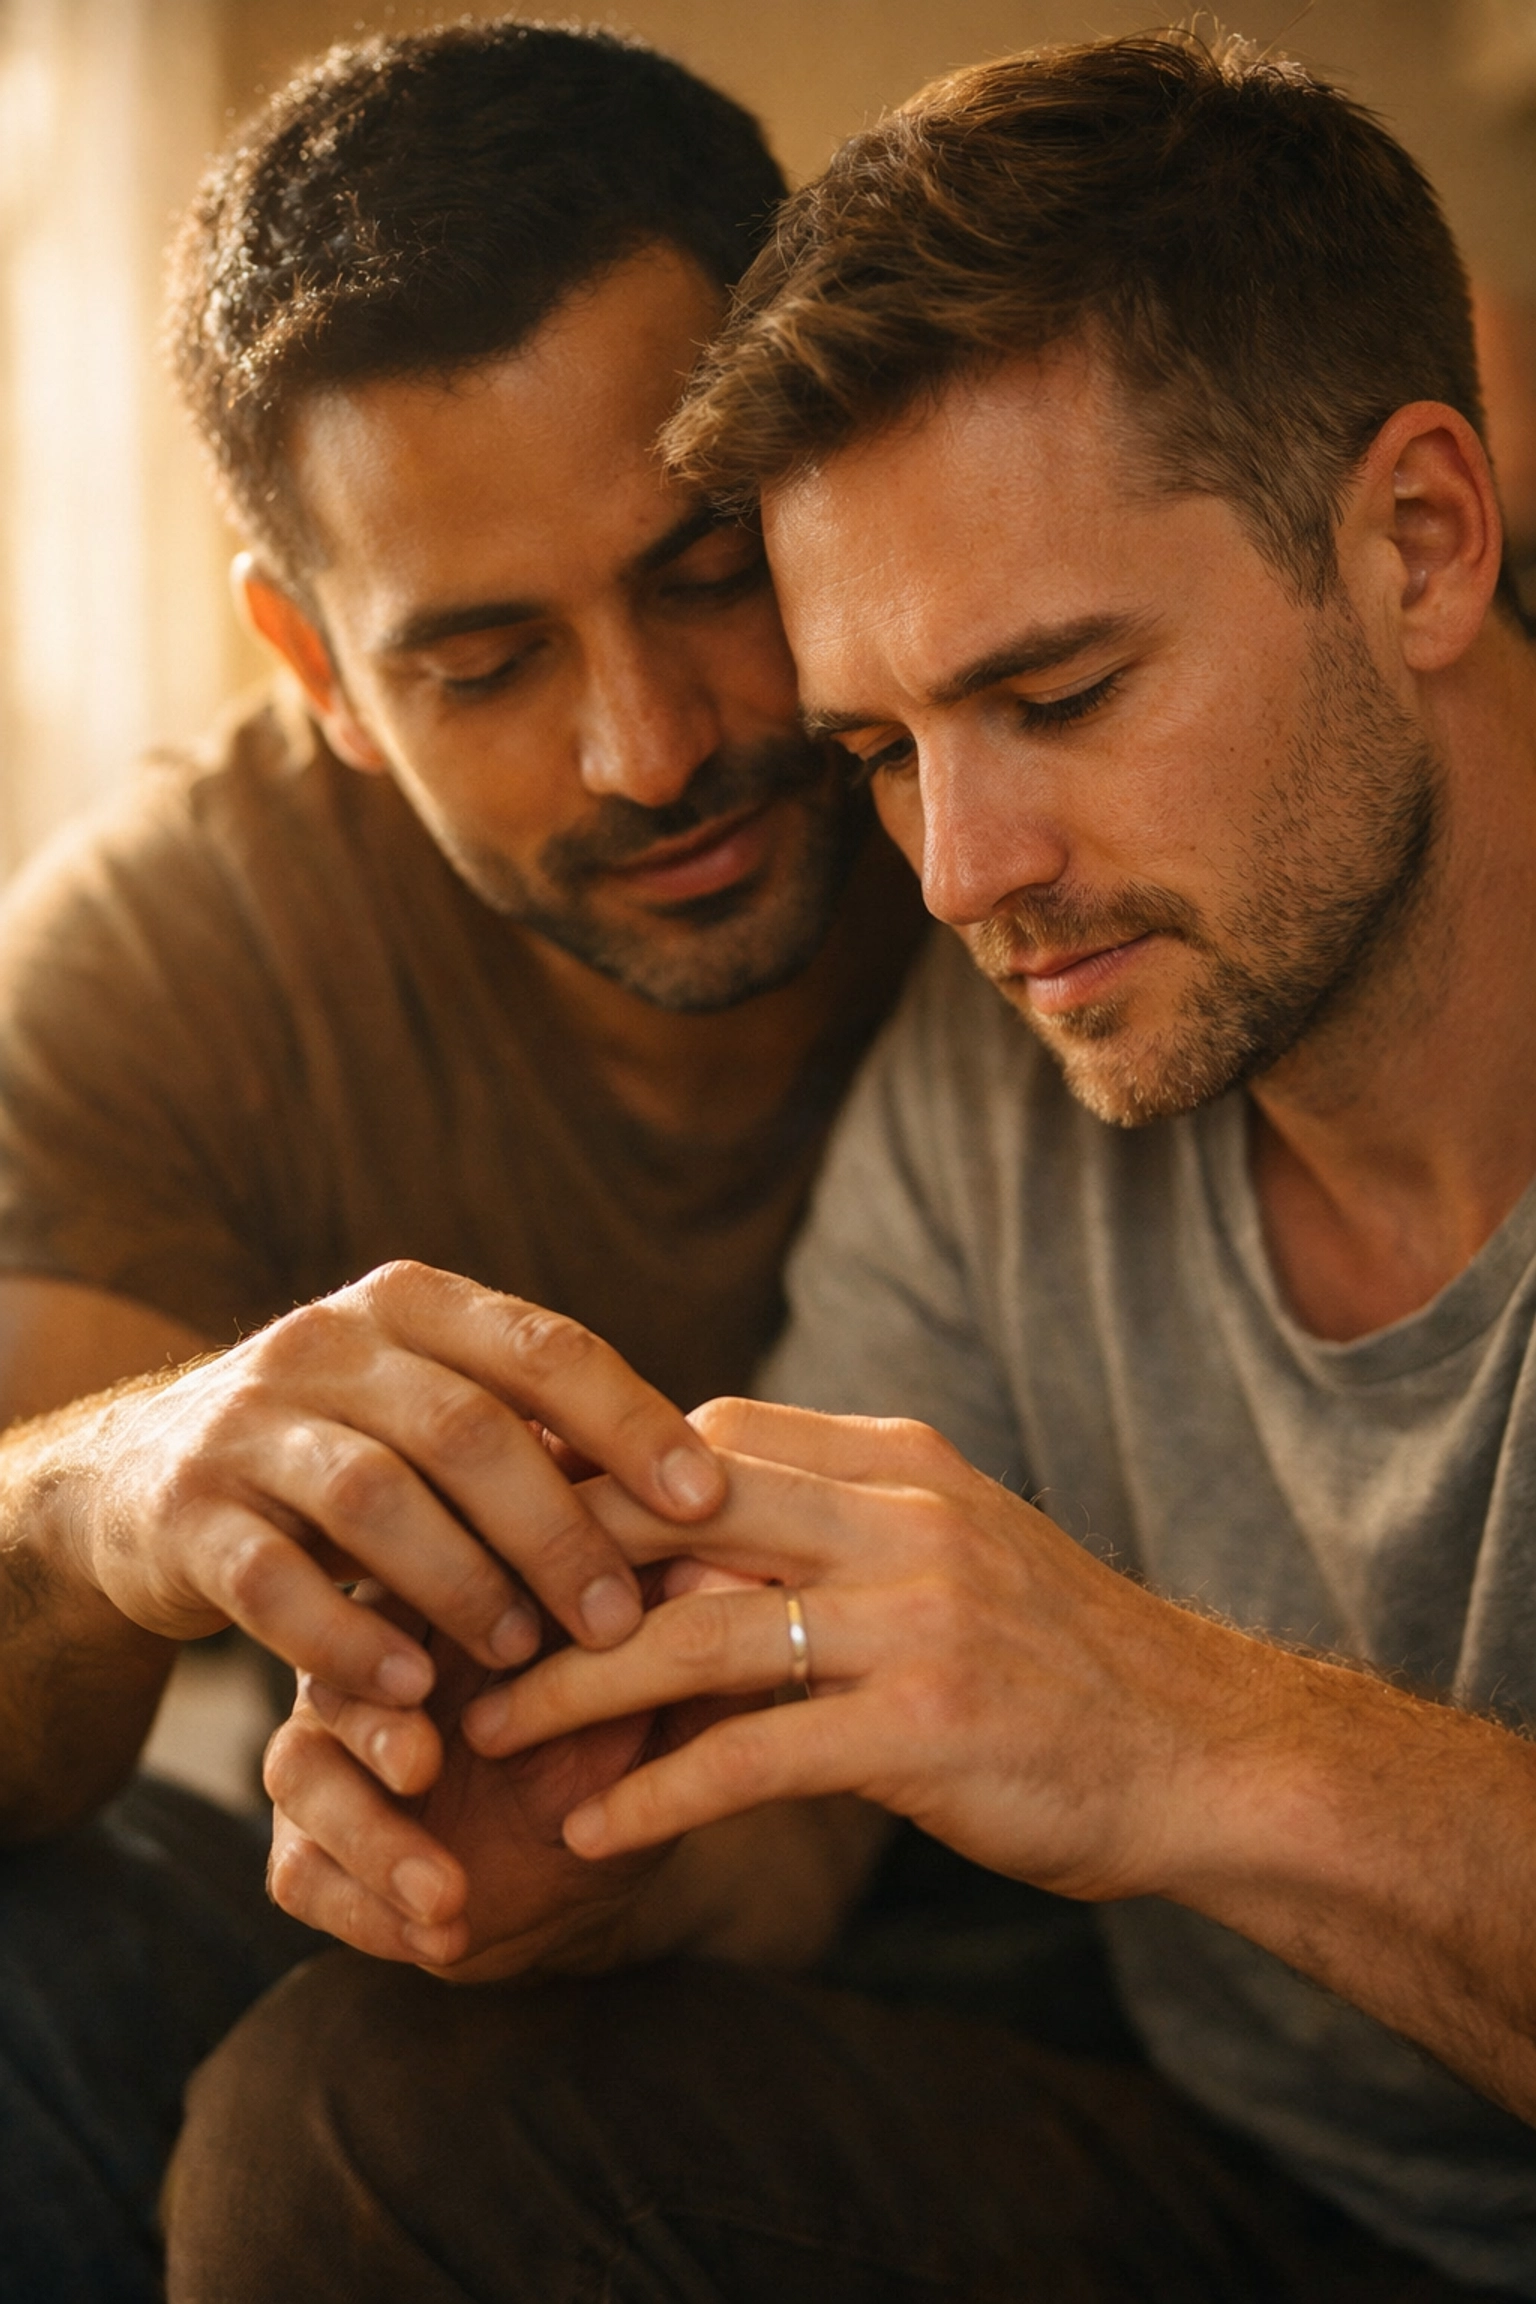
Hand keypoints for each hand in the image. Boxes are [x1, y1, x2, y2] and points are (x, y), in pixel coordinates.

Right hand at [69, 1261, 723, 1707]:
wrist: (144, 1479)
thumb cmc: (349, 1454)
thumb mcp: (434, 1415)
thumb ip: (540, 1436)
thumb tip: (712, 1494)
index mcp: (412, 1305)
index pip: (544, 1347)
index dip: (632, 1424)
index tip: (708, 1503)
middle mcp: (325, 1343)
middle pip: (467, 1430)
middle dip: (557, 1531)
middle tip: (621, 1620)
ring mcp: (244, 1424)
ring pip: (374, 1499)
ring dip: (462, 1586)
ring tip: (522, 1660)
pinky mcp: (184, 1513)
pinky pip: (272, 1582)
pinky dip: (349, 1642)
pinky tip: (409, 1697)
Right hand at [265, 1562, 764, 1973]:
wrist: (590, 1872)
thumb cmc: (624, 1748)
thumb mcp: (665, 1702)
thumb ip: (687, 1645)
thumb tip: (733, 1575)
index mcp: (445, 1599)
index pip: (413, 1572)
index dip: (443, 1602)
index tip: (507, 1647)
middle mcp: (373, 1661)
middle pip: (332, 1664)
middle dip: (372, 1719)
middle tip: (424, 1764)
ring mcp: (335, 1751)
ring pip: (299, 1770)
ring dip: (369, 1834)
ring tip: (445, 1890)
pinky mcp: (314, 1842)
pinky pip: (298, 1868)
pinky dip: (363, 1905)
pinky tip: (435, 1932)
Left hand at [465, 1398, 1251, 1906]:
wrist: (1210, 1750)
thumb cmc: (1058, 1661)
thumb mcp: (950, 1553)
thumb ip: (827, 1531)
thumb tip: (672, 1550)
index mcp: (898, 1460)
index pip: (701, 1440)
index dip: (587, 1482)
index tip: (496, 1531)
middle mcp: (904, 1516)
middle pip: (674, 1517)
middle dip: (546, 1567)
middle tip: (445, 1620)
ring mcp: (919, 1617)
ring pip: (693, 1638)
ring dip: (570, 1690)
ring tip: (480, 1734)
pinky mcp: (928, 1727)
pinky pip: (753, 1758)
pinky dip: (656, 1796)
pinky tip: (587, 1834)